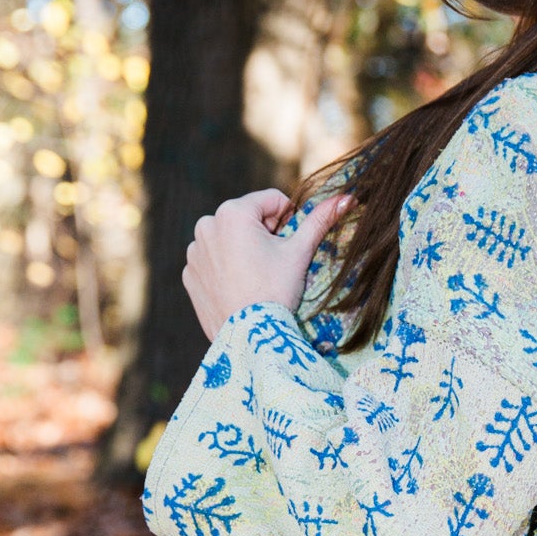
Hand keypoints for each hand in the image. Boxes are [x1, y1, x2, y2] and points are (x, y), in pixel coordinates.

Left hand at [183, 189, 349, 340]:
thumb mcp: (300, 252)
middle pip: (248, 218)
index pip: (271, 200)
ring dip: (244, 250)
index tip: (288, 245)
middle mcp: (206, 225)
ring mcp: (195, 251)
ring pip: (229, 239)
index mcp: (232, 212)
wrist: (249, 336)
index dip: (288, 220)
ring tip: (256, 278)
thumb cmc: (276, 291)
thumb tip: (347, 199)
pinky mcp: (189, 273)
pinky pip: (213, 261)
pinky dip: (226, 269)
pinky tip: (239, 287)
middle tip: (273, 265)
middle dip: (264, 235)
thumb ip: (320, 220)